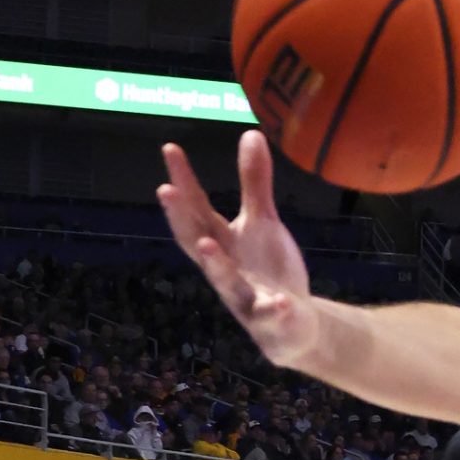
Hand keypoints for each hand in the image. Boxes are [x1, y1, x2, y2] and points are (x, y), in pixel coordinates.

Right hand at [158, 132, 320, 368]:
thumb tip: (250, 133)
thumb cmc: (267, 268)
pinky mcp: (271, 322)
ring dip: (216, 265)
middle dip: (181, 220)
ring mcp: (246, 298)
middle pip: (198, 244)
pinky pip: (272, 316)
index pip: (197, 210)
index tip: (170, 148)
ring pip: (227, 284)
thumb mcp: (263, 223)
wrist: (293, 325)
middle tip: (165, 191)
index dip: (183, 181)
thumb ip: (255, 183)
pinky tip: (284, 303)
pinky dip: (276, 310)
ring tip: (208, 244)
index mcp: (221, 243)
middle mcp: (225, 270)